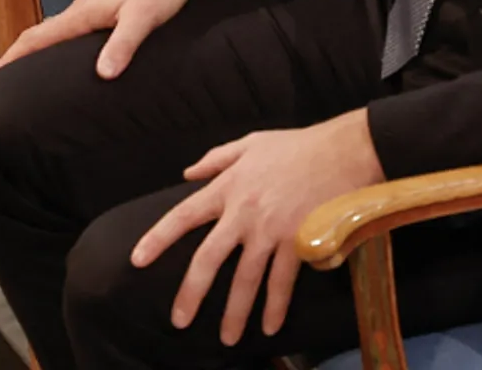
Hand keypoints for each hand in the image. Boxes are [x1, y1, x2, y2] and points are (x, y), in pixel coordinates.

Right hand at [0, 0, 202, 73]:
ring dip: (45, 51)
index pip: (38, 36)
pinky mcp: (107, 6)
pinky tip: (79, 56)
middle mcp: (82, 9)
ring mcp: (94, 6)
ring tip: (39, 75)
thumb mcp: (143, 16)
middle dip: (23, 57)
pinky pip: (78, 29)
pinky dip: (67, 44)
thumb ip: (123, 44)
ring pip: (62, 32)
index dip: (14, 55)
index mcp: (83, 13)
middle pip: (43, 35)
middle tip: (12, 83)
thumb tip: (102, 75)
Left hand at [129, 109, 383, 345]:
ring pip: (247, 279)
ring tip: (226, 338)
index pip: (182, 217)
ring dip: (236, 312)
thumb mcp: (249, 143)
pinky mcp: (300, 244)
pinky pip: (284, 281)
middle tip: (178, 321)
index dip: (157, 239)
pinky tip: (269, 326)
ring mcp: (272, 232)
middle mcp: (243, 215)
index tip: (137, 260)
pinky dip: (276, 306)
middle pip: (209, 259)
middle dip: (192, 292)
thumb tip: (187, 172)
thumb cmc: (297, 146)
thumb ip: (215, 159)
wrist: (344, 153)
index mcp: (226, 189)